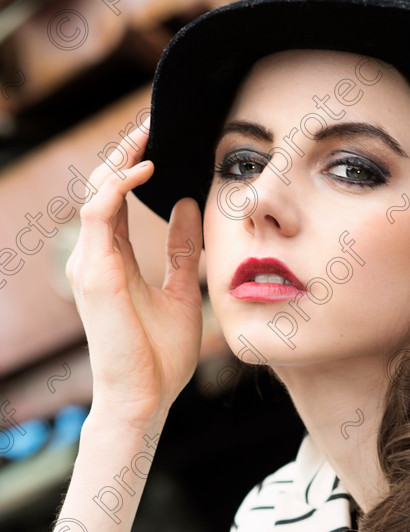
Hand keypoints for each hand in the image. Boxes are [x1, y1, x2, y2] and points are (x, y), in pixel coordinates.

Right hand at [66, 122, 202, 424]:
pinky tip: (146, 169)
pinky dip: (118, 185)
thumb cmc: (160, 356)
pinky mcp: (93, 272)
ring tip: (148, 131)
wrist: (145, 398)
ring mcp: (89, 263)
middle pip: (103, 188)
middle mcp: (96, 256)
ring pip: (95, 192)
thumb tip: (187, 207)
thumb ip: (182, 251)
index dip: (133, 166)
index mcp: (115, 260)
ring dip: (120, 158)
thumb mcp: (181, 291)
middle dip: (125, 151)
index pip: (117, 199)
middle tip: (153, 121)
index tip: (159, 139)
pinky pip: (98, 212)